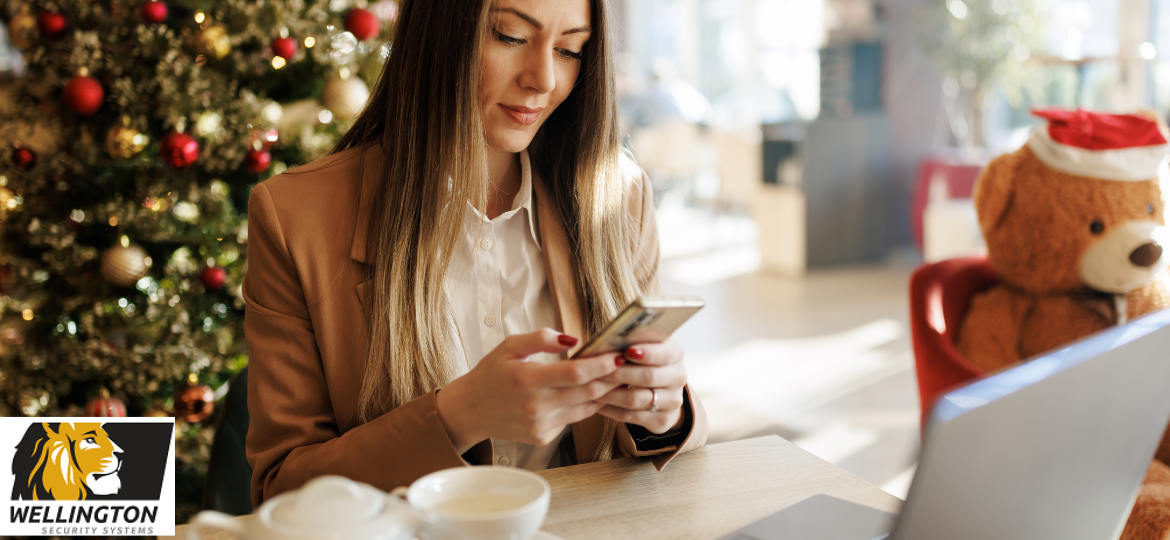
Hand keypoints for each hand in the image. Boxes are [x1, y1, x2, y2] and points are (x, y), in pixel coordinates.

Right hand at [436, 328, 623, 452]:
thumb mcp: (509, 347)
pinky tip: (594, 392)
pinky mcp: (544, 436)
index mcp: (527, 380)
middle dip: (611, 378)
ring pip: (585, 408)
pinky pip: (574, 418)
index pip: (574, 373)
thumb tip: (573, 339)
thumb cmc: (490, 375)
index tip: (617, 355)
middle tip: (628, 365)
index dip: (600, 365)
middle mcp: (536, 406)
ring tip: (618, 377)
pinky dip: (586, 405)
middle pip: (587, 392)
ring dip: (604, 393)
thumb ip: (540, 339)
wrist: (470, 411)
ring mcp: (541, 425)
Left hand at [592, 338, 686, 434]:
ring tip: (591, 388)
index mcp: (674, 353)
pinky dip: (611, 410)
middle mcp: (678, 377)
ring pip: (637, 399)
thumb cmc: (644, 361)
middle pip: (648, 377)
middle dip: (619, 374)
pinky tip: (597, 404)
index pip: (664, 353)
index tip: (627, 351)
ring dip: (611, 394)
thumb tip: (608, 339)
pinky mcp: (662, 420)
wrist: (661, 390)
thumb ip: (631, 342)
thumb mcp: (644, 346)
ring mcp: (672, 400)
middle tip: (596, 371)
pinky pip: (632, 416)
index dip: (647, 353)